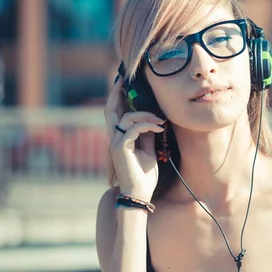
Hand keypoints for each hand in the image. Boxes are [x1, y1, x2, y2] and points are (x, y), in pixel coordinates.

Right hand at [104, 76, 164, 199]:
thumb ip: (147, 135)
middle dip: (116, 93)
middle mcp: (114, 137)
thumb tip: (153, 121)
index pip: (116, 113)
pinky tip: (159, 129)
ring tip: (160, 122)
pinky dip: (147, 126)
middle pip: (110, 109)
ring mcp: (115, 142)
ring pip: (127, 117)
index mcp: (120, 137)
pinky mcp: (120, 148)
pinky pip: (133, 129)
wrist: (139, 193)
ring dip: (146, 115)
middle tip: (124, 78)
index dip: (117, 97)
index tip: (124, 82)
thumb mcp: (149, 151)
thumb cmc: (144, 174)